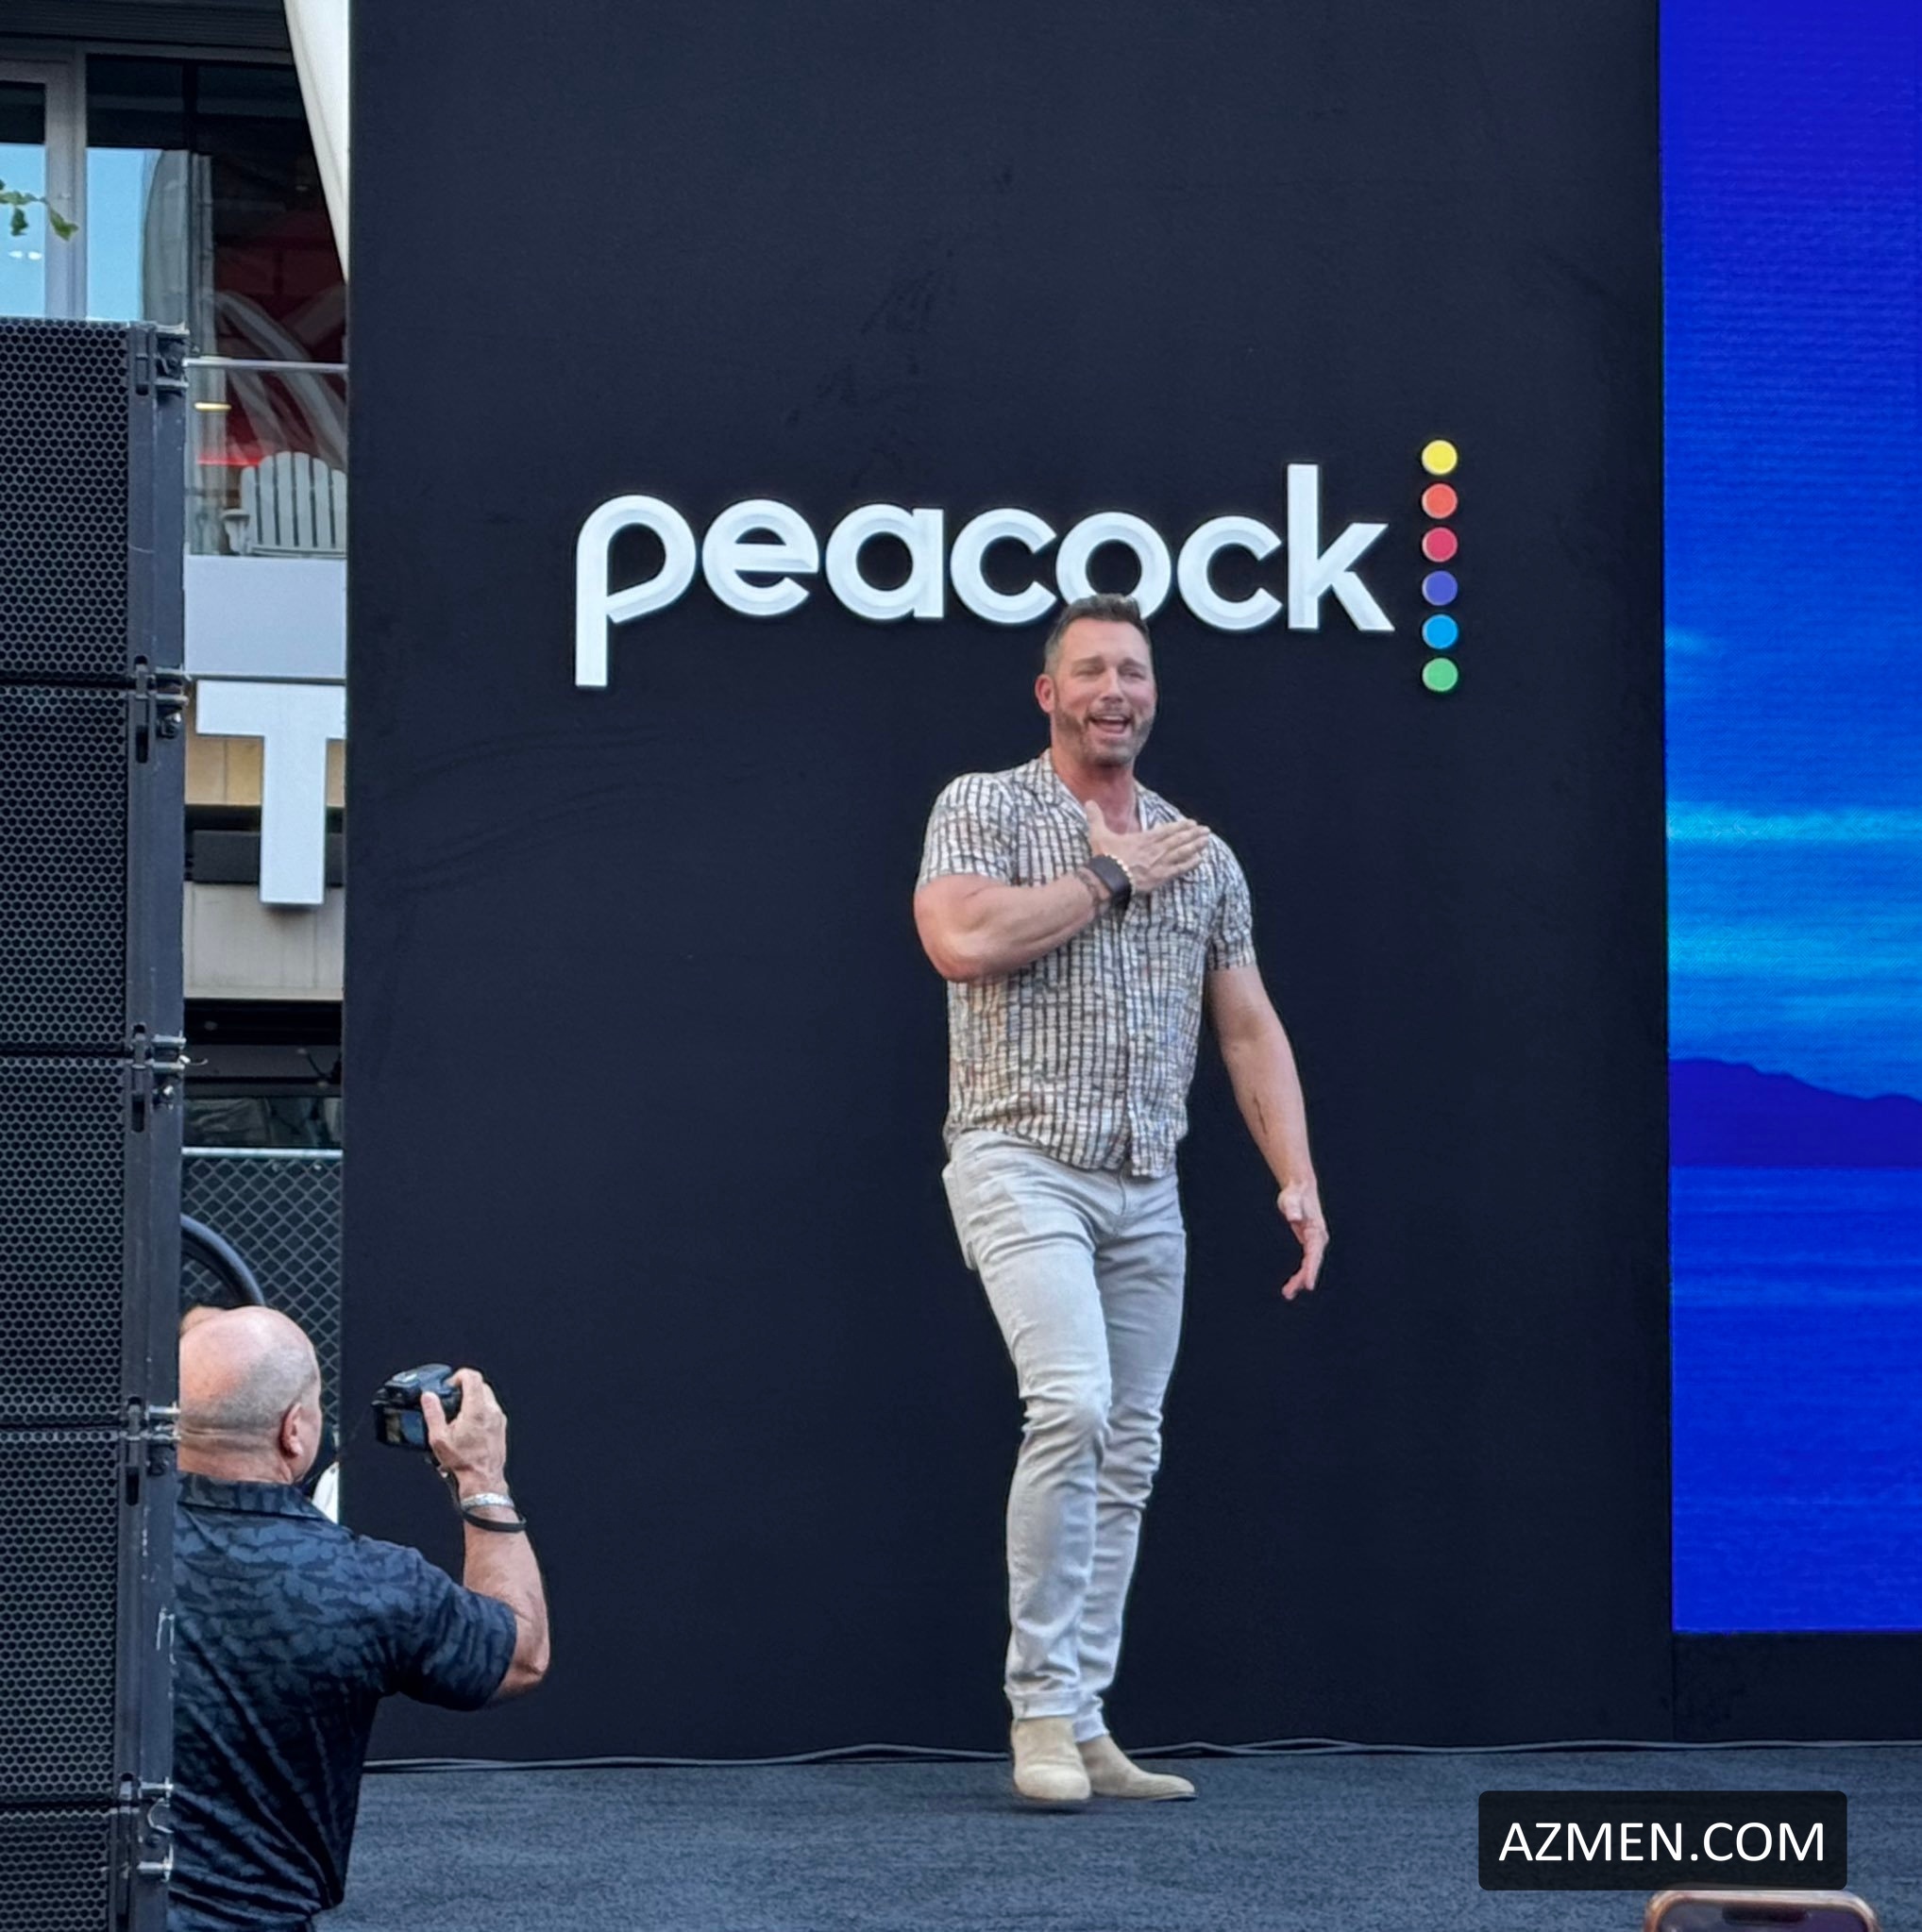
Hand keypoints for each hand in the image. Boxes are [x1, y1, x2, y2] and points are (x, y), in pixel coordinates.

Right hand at [422, 1369, 508, 1494]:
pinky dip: (480, 1410)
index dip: (459, 1376)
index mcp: (477, 1410)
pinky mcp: (501, 1426)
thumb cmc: (464, 1462)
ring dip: (473, 1399)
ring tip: (458, 1413)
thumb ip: (433, 1413)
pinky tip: (468, 1424)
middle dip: (465, 1388)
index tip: (449, 1385)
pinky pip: (491, 1409)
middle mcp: (491, 1411)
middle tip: (451, 1398)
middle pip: (480, 1385)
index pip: (472, 1377)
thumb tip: (428, 1397)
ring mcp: (498, 1418)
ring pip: (487, 1397)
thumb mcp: (439, 1438)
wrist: (483, 1479)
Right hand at [1085, 801, 1210, 894]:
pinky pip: (1180, 869)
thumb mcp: (1099, 834)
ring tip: (1207, 841)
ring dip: (1196, 846)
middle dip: (1193, 834)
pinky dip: (1191, 864)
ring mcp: (1160, 862)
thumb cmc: (1105, 856)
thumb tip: (1088, 802)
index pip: (1167, 830)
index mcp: (1144, 838)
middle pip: (1179, 839)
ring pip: (1183, 852)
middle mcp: (1156, 848)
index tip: (1192, 823)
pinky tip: (1200, 860)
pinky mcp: (1161, 876)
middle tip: (1206, 831)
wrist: (1108, 878)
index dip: (1181, 826)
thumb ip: (1096, 817)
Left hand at [1277, 1181, 1327, 1300]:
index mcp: (1316, 1232)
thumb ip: (1292, 1208)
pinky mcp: (1308, 1243)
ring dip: (1300, 1279)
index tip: (1308, 1285)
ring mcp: (1314, 1242)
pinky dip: (1300, 1273)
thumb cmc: (1295, 1194)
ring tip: (1287, 1293)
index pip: (1314, 1254)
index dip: (1311, 1270)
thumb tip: (1293, 1217)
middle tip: (1288, 1292)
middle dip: (1302, 1279)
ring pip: (1309, 1265)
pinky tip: (1292, 1284)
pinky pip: (1306, 1262)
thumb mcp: (1291, 1200)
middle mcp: (1318, 1239)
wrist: (1300, 1188)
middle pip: (1312, 1263)